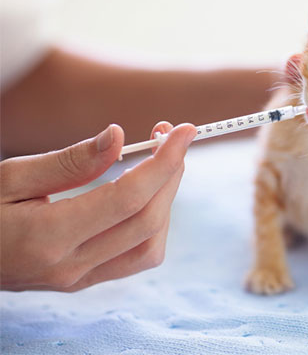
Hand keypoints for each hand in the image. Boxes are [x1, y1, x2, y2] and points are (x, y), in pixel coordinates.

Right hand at [0, 122, 195, 290]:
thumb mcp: (9, 176)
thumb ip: (68, 161)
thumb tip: (119, 137)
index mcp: (47, 237)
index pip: (128, 198)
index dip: (164, 162)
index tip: (184, 132)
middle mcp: (69, 267)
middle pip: (148, 221)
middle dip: (171, 175)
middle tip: (171, 139)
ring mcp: (77, 280)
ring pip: (150, 247)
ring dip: (166, 202)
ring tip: (158, 165)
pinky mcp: (82, 281)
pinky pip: (135, 258)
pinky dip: (152, 223)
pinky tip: (142, 194)